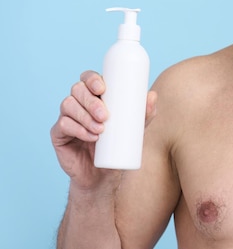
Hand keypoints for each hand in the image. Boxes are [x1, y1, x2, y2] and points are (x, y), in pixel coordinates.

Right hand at [50, 70, 156, 190]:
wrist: (104, 176)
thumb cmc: (119, 146)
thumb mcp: (135, 130)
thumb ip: (144, 114)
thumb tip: (152, 96)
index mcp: (95, 96)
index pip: (88, 78)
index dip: (92, 78)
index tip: (103, 88)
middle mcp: (78, 103)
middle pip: (77, 90)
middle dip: (91, 101)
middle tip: (105, 115)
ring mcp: (67, 117)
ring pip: (68, 105)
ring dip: (85, 116)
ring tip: (101, 129)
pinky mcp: (58, 134)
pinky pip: (63, 125)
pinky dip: (77, 129)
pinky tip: (90, 136)